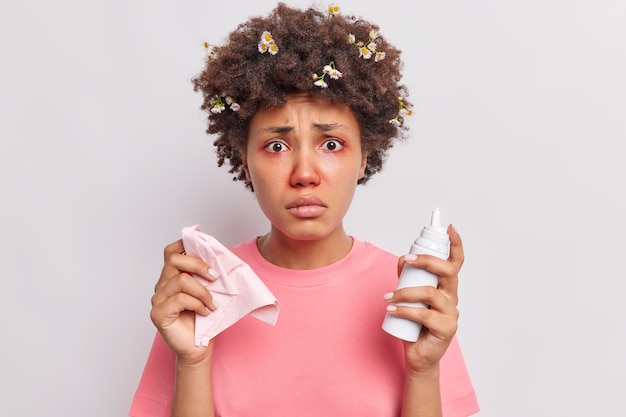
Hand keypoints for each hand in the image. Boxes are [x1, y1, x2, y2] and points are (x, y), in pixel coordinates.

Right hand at [150, 239, 217, 362]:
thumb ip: (207, 275)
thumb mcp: (209, 292)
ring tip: (212, 303)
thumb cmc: (204, 320)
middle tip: (215, 278)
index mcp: (172, 277)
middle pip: (174, 260)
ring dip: (203, 291)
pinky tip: (204, 312)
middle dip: (198, 265)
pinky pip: (180, 299)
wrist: (199, 347)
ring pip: (181, 280)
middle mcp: (162, 285)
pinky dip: (197, 304)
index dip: (185, 245)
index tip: (206, 252)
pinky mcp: (158, 313)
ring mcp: (158, 299)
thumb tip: (219, 257)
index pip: (171, 251)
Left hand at [384, 224, 463, 373]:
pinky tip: (392, 310)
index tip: (449, 228)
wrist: (418, 355)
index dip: (455, 244)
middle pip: (448, 271)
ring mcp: (451, 313)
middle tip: (408, 260)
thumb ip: (407, 277)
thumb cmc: (415, 325)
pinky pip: (424, 315)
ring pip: (430, 293)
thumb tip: (403, 258)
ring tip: (388, 297)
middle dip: (428, 261)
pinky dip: (404, 310)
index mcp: (446, 287)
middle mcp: (452, 297)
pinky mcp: (446, 328)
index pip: (455, 262)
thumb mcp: (408, 297)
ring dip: (405, 292)